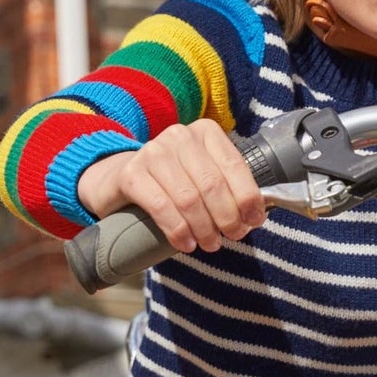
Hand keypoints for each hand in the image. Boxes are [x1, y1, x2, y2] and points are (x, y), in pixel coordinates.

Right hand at [78, 120, 265, 253]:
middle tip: (232, 237)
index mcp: (205, 132)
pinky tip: (186, 244)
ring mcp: (153, 152)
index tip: (253, 221)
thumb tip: (254, 217)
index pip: (234, 166)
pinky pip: (161, 207)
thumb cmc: (173, 183)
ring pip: (189, 198)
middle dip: (227, 217)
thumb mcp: (203, 176)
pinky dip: (178, 231)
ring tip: (210, 244)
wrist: (122, 179)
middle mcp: (180, 136)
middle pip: (212, 184)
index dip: (248, 198)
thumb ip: (228, 188)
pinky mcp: (131, 173)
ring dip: (204, 229)